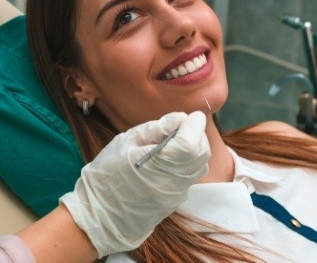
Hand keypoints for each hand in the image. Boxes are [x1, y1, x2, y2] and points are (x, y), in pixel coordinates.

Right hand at [60, 111, 208, 257]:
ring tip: (174, 141)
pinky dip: (188, 162)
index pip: (190, 143)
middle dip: (196, 134)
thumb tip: (180, 118)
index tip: (189, 116)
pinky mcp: (175, 202)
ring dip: (194, 148)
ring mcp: (176, 195)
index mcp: (157, 166)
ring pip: (200, 165)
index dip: (194, 125)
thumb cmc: (106, 174)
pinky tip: (169, 158)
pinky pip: (191, 176)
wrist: (99, 215)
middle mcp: (172, 183)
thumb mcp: (125, 142)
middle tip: (180, 126)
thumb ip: (155, 129)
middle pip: (201, 153)